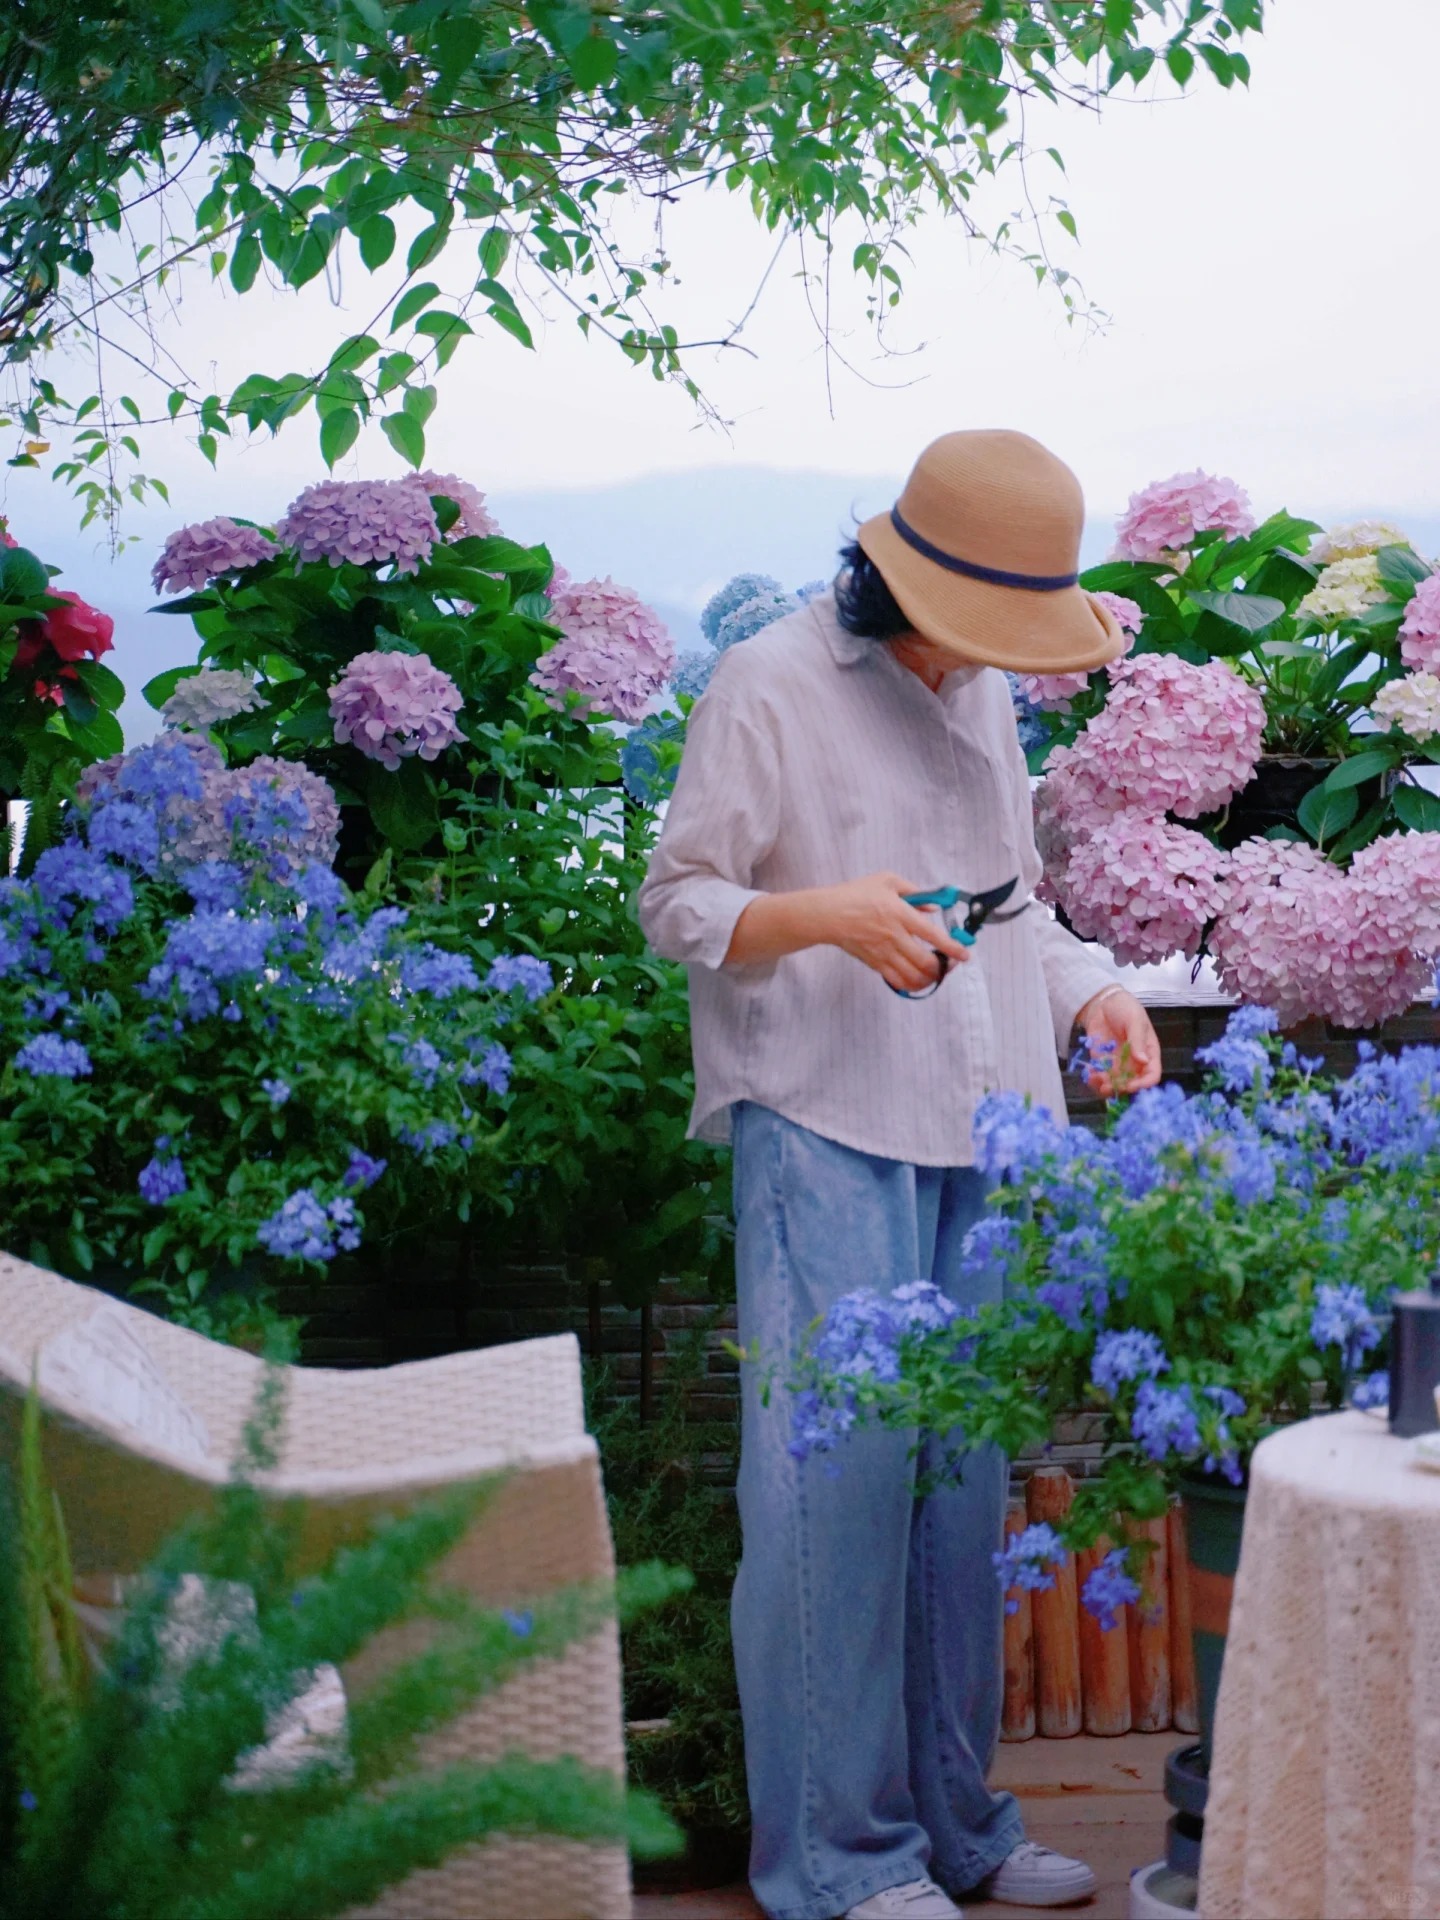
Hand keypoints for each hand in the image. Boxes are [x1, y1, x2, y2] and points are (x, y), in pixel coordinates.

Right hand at [820, 871, 972, 994]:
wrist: (828, 914)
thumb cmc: (856, 894)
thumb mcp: (887, 880)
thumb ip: (914, 891)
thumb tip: (932, 907)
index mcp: (900, 914)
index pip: (933, 935)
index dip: (952, 947)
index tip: (965, 954)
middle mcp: (894, 937)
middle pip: (926, 962)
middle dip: (944, 967)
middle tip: (951, 964)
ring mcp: (884, 953)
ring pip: (913, 976)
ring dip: (930, 979)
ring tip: (937, 974)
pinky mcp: (874, 963)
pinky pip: (897, 981)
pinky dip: (911, 985)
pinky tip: (917, 980)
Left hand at [1076, 987, 1160, 1095]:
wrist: (1103, 1001)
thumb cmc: (1125, 1007)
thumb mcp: (1134, 1020)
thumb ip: (1137, 1040)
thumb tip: (1143, 1060)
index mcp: (1149, 1052)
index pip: (1152, 1075)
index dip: (1143, 1084)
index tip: (1131, 1085)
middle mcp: (1135, 1062)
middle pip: (1133, 1084)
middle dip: (1121, 1088)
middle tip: (1108, 1086)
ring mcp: (1118, 1063)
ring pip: (1115, 1083)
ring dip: (1106, 1087)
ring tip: (1096, 1080)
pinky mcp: (1102, 1062)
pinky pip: (1100, 1076)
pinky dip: (1094, 1080)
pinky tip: (1089, 1074)